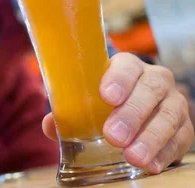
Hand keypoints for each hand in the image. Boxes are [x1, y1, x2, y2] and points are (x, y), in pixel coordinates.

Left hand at [42, 53, 193, 174]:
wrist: (135, 105)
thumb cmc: (104, 101)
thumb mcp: (86, 100)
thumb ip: (68, 112)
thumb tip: (50, 125)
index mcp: (128, 66)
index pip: (127, 65)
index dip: (118, 79)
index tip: (107, 96)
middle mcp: (155, 80)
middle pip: (149, 91)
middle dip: (131, 114)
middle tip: (113, 136)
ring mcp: (173, 102)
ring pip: (168, 115)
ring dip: (150, 137)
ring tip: (132, 156)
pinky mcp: (184, 126)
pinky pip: (180, 138)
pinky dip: (165, 152)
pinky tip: (151, 164)